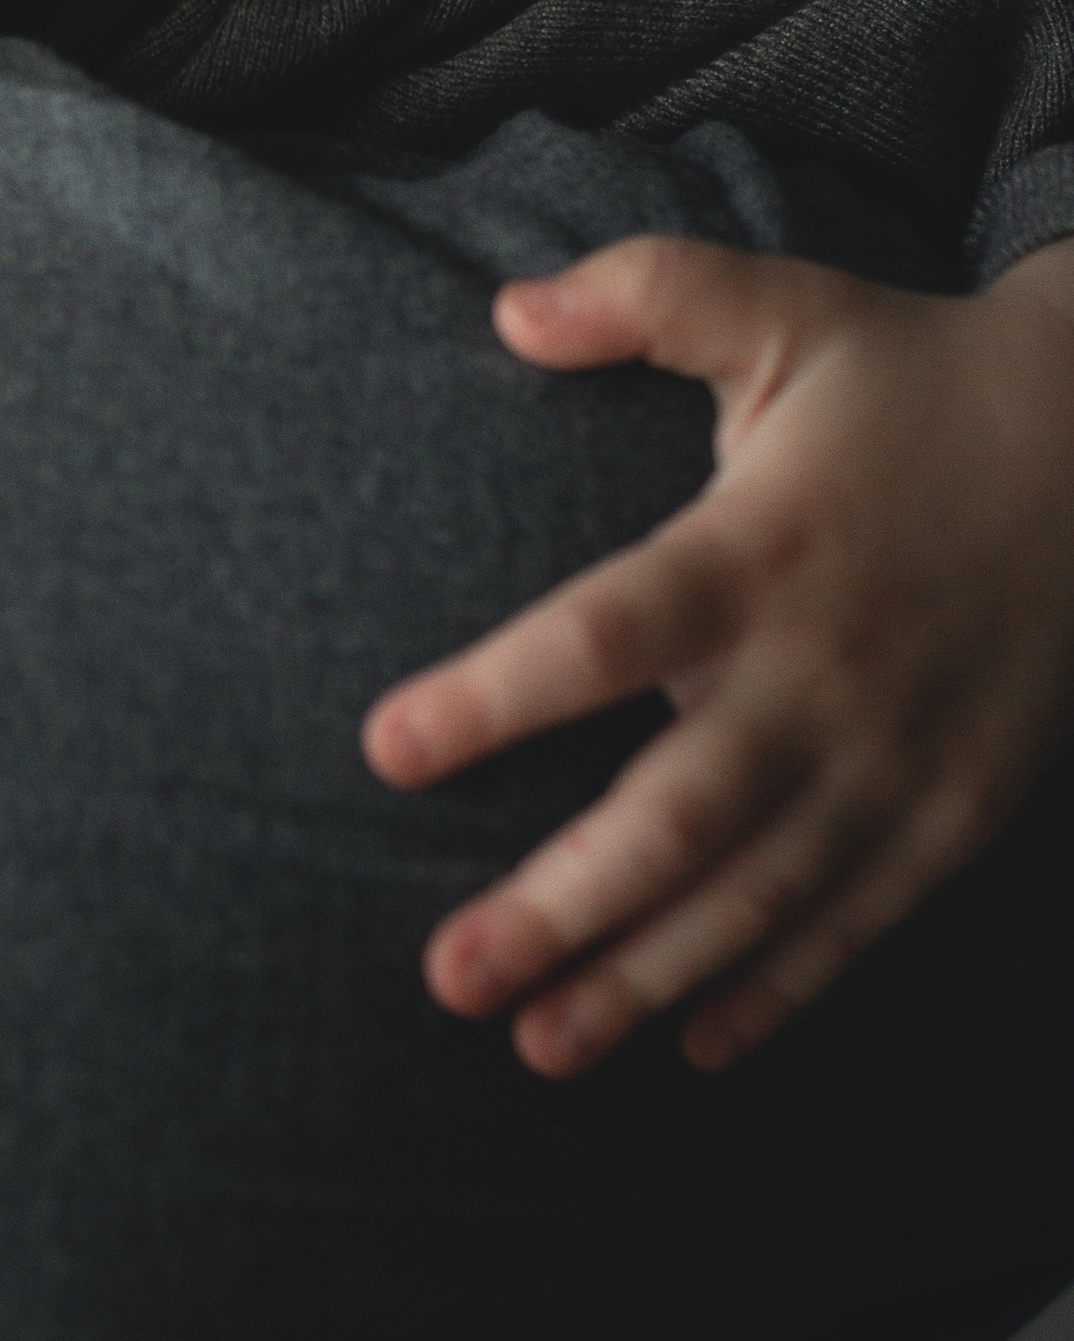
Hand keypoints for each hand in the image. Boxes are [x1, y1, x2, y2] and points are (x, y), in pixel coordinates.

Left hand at [362, 236, 1073, 1075]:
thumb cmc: (912, 378)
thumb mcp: (786, 303)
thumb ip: (645, 292)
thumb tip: (506, 306)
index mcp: (763, 548)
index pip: (609, 632)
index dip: (497, 695)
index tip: (384, 749)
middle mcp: (827, 669)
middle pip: (680, 809)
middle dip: (562, 904)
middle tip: (447, 976)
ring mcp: (899, 754)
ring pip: (761, 892)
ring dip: (648, 975)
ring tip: (539, 1044)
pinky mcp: (956, 805)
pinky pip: (859, 918)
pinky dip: (782, 989)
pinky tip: (695, 1048)